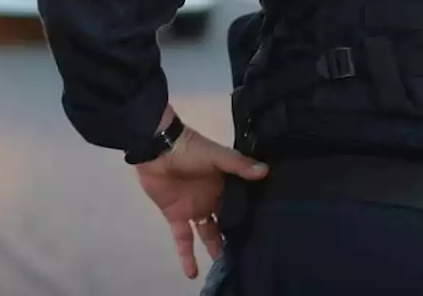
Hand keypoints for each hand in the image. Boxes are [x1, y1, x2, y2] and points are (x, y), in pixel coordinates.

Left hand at [134, 108, 267, 278]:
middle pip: (226, 220)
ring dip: (215, 248)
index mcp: (224, 183)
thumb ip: (239, 165)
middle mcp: (212, 198)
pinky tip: (193, 274)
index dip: (250, 215)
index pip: (240, 202)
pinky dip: (186, 256)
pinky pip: (183, 240)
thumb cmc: (189, 149)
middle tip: (248, 253)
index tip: (265, 230)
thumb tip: (265, 170)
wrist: (156, 149)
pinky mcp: (177, 216)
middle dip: (235, 235)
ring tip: (226, 266)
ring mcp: (194, 208)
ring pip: (208, 233)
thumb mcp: (217, 154)